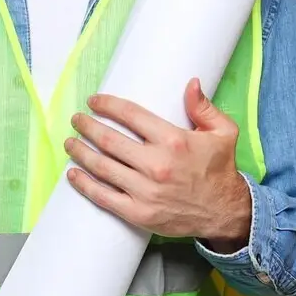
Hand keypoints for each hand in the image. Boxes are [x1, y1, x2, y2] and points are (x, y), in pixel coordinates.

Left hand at [64, 77, 251, 250]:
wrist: (225, 212)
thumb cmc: (220, 169)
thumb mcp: (223, 132)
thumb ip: (204, 107)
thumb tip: (191, 83)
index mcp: (173, 140)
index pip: (130, 115)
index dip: (108, 105)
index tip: (94, 101)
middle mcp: (156, 165)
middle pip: (109, 140)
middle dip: (87, 127)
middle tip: (76, 120)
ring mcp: (145, 191)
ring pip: (102, 167)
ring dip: (80, 152)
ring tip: (70, 142)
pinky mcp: (139, 213)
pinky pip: (104, 197)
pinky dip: (85, 185)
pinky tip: (73, 174)